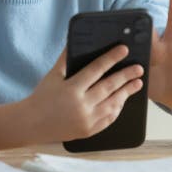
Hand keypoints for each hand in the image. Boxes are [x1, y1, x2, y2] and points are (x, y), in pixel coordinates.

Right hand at [25, 45, 143, 142]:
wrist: (32, 124)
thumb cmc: (42, 97)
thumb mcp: (53, 75)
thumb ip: (65, 59)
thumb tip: (74, 41)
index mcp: (72, 88)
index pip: (96, 69)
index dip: (111, 58)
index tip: (124, 50)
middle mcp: (81, 105)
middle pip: (109, 87)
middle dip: (126, 76)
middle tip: (139, 68)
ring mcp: (87, 120)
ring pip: (113, 104)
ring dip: (126, 93)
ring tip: (137, 83)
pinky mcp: (89, 131)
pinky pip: (108, 119)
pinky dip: (117, 109)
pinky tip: (123, 101)